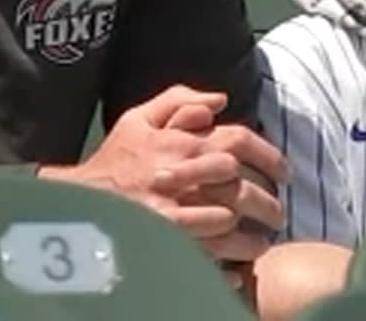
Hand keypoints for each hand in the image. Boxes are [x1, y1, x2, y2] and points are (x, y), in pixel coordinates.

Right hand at [39, 86, 286, 263]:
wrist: (79, 200)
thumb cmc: (114, 160)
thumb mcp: (138, 118)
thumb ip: (179, 101)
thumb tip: (219, 100)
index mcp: (182, 143)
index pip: (240, 142)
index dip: (270, 156)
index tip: (286, 173)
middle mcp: (183, 175)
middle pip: (243, 187)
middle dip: (267, 203)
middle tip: (278, 214)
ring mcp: (175, 211)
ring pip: (231, 225)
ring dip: (252, 236)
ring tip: (262, 243)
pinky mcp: (166, 242)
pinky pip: (210, 256)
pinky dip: (229, 263)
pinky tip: (239, 267)